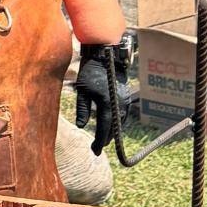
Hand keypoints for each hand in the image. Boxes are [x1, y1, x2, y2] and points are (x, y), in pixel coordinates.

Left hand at [74, 41, 133, 155]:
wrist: (106, 55)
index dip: (99, 141)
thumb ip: (82, 109)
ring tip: (103, 140)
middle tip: (97, 149)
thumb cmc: (90, 71)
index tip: (94, 151)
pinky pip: (122, 114)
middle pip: (113, 128)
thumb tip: (81, 126)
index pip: (104, 128)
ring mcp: (124, 100)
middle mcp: (118, 104)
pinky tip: (110, 126)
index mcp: (106, 103)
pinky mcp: (126, 96)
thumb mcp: (82, 90)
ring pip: (119, 122)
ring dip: (112, 131)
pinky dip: (116, 122)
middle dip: (105, 139)